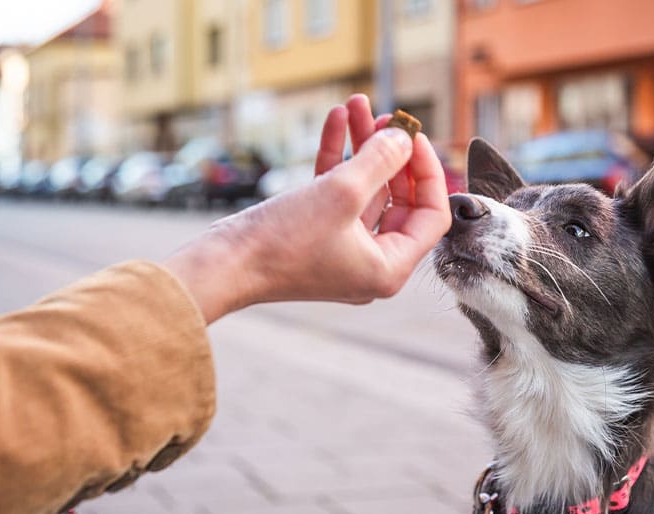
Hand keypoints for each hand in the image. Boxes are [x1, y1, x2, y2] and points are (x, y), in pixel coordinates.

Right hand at [164, 95, 450, 323]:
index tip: (414, 137)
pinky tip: (335, 121)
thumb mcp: (341, 193)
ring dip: (363, 148)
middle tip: (387, 118)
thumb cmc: (282, 244)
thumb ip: (380, 161)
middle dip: (392, 153)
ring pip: (366, 191)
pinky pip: (337, 195)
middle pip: (400, 201)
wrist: (222, 266)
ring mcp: (344, 251)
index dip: (428, 173)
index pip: (431, 217)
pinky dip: (337, 160)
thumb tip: (404, 138)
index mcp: (389, 269)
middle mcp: (371, 264)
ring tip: (356, 106)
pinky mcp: (318, 237)